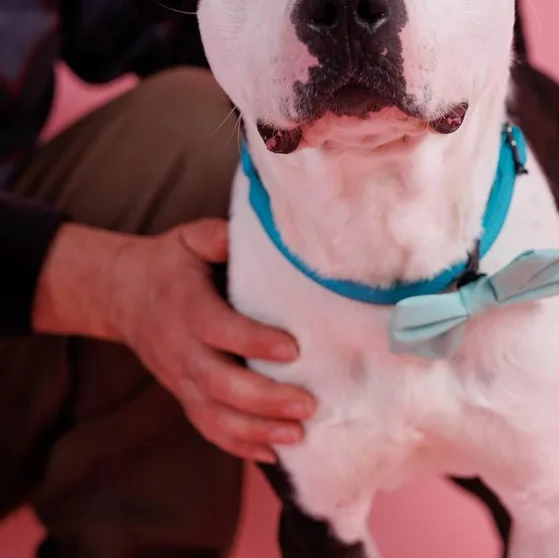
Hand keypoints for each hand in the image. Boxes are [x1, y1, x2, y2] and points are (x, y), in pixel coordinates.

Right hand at [35, 219, 315, 461]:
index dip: (253, 342)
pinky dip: (238, 445)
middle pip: (218, 383)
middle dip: (265, 398)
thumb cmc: (171, 263)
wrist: (124, 294)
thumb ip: (221, 237)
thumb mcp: (192, 238)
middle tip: (308, 404)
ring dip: (256, 429)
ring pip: (214, 414)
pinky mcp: (183, 394)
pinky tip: (273, 452)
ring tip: (299, 433)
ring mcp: (179, 377)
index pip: (219, 329)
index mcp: (185, 307)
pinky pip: (207, 427)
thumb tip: (264, 232)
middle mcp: (180, 349)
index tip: (293, 349)